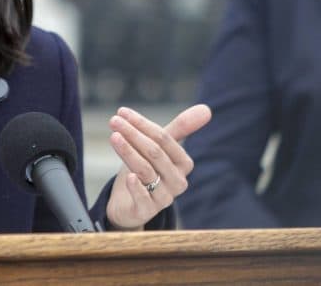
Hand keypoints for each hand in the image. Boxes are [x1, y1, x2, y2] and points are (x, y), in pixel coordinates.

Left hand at [105, 104, 211, 229]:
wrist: (128, 203)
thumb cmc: (146, 170)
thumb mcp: (159, 148)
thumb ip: (180, 128)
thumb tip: (206, 109)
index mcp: (183, 164)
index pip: (165, 139)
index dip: (143, 124)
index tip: (122, 112)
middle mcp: (177, 181)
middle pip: (155, 153)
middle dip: (133, 134)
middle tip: (114, 121)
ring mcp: (163, 198)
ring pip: (146, 170)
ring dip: (128, 151)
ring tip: (114, 137)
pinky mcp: (147, 211)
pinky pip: (143, 198)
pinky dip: (136, 187)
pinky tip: (129, 177)